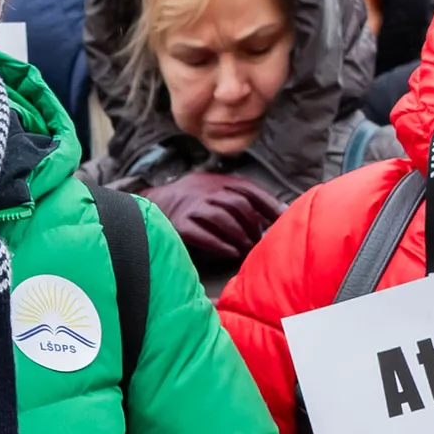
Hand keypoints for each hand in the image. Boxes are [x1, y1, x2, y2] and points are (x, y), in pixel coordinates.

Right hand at [148, 171, 281, 279]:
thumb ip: (237, 195)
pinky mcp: (179, 224)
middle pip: (237, 204)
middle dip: (253, 223)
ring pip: (222, 218)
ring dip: (240, 235)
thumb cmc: (190, 199)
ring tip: (248, 248)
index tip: (282, 217)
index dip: (267, 203)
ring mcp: (191, 207)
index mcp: (216, 181)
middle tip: (260, 240)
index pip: (248, 188)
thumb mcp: (211, 187)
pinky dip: (220, 244)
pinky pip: (203, 234)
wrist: (151, 203)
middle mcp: (205, 191)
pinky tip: (231, 253)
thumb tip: (274, 210)